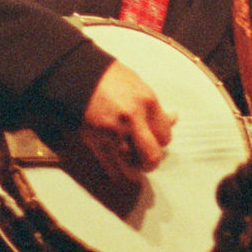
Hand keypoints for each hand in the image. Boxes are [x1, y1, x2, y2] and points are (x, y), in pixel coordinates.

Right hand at [78, 60, 176, 176]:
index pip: (165, 136)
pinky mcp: (96, 142)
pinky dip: (118, 174)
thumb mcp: (139, 86)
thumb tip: (171, 119)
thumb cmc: (109, 78)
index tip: (157, 140)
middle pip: (152, 156)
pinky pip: (111, 168)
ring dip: (136, 170)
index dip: (162, 141)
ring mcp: (113, 133)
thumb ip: (154, 108)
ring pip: (132, 168)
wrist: (80, 77)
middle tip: (148, 159)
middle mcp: (133, 121)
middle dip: (152, 161)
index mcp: (147, 103)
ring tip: (135, 167)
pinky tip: (121, 172)